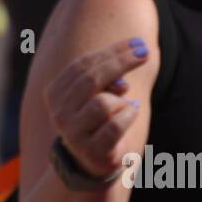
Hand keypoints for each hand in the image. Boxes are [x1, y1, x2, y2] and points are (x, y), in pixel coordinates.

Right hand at [44, 38, 149, 179]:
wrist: (95, 158)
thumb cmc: (101, 116)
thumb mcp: (101, 90)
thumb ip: (111, 72)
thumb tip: (135, 54)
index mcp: (54, 94)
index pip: (83, 66)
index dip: (113, 51)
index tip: (139, 43)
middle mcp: (58, 114)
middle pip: (92, 79)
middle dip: (122, 62)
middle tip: (146, 53)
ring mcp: (72, 135)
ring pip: (103, 103)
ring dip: (123, 99)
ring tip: (127, 104)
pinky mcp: (91, 151)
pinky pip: (115, 125)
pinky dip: (130, 115)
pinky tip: (132, 113)